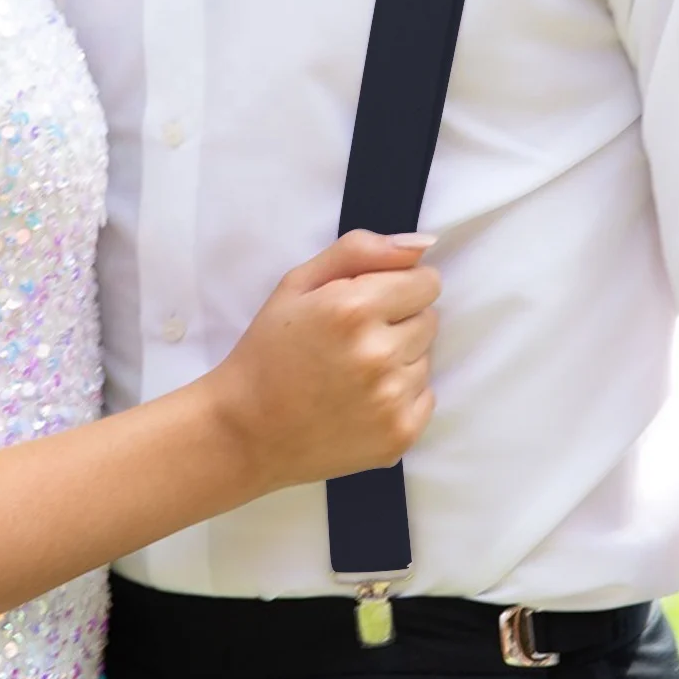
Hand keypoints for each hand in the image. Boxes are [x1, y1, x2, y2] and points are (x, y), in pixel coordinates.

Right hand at [203, 231, 440, 497]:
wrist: (248, 430)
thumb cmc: (269, 350)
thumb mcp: (298, 283)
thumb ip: (359, 251)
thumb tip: (423, 244)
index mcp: (353, 308)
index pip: (426, 282)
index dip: (397, 286)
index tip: (370, 300)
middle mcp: (379, 354)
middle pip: (429, 319)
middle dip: (398, 321)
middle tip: (353, 338)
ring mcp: (392, 399)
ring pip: (426, 358)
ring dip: (399, 359)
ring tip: (353, 371)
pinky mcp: (400, 434)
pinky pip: (426, 398)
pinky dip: (400, 396)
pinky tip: (361, 399)